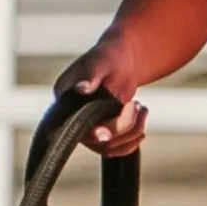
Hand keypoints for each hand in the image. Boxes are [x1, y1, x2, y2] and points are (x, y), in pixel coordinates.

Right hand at [56, 42, 150, 156]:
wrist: (122, 60)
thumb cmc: (109, 56)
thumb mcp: (100, 62)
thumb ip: (91, 74)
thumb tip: (82, 87)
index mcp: (65, 97)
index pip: (75, 124)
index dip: (94, 130)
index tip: (108, 131)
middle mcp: (72, 116)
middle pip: (95, 138)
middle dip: (122, 126)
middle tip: (136, 105)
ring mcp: (88, 125)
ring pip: (108, 146)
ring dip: (131, 132)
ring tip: (142, 109)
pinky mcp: (102, 131)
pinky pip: (116, 149)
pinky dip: (132, 141)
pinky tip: (141, 124)